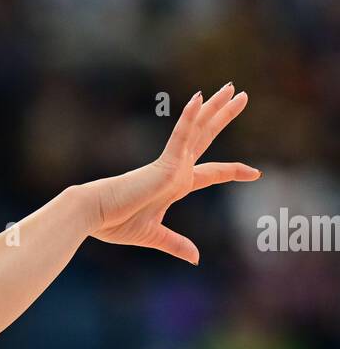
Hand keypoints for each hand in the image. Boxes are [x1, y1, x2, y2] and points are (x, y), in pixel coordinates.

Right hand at [82, 83, 260, 263]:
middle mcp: (176, 169)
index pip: (212, 173)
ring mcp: (171, 164)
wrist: (94, 215)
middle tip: (240, 94)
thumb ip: (175, 244)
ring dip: (215, 109)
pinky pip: (180, 136)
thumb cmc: (115, 223)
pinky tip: (199, 98)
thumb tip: (195, 258)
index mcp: (174, 185)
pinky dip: (189, 118)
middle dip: (223, 116)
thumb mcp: (154, 235)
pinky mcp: (163, 164)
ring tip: (232, 89)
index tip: (255, 172)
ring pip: (199, 130)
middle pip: (206, 137)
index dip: (234, 171)